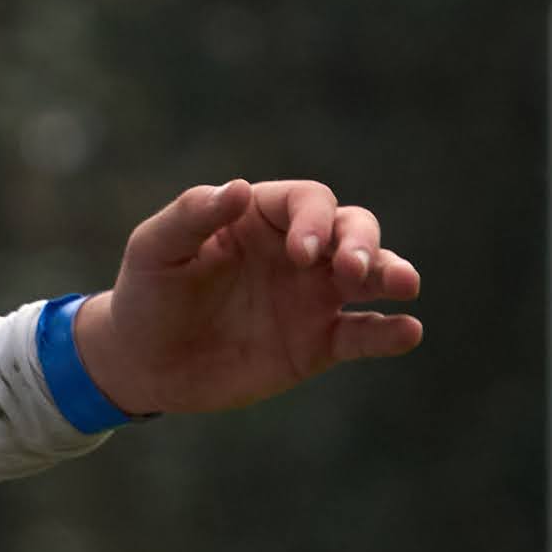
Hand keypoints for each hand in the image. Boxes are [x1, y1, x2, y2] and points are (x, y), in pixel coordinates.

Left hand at [63, 178, 424, 416]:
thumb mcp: (154, 250)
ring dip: (391, 274)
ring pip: (369, 276)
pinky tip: (408, 332)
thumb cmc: (147, 293)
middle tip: (354, 270)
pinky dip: (388, 333)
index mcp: (260, 216)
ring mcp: (312, 297)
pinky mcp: (317, 343)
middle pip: (353, 229)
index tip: (302, 253)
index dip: (315, 220)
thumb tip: (237, 188)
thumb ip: (193, 216)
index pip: (308, 201)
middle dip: (363, 244)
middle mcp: (297, 251)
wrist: (144, 362)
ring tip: (405, 285)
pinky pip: (363, 334)